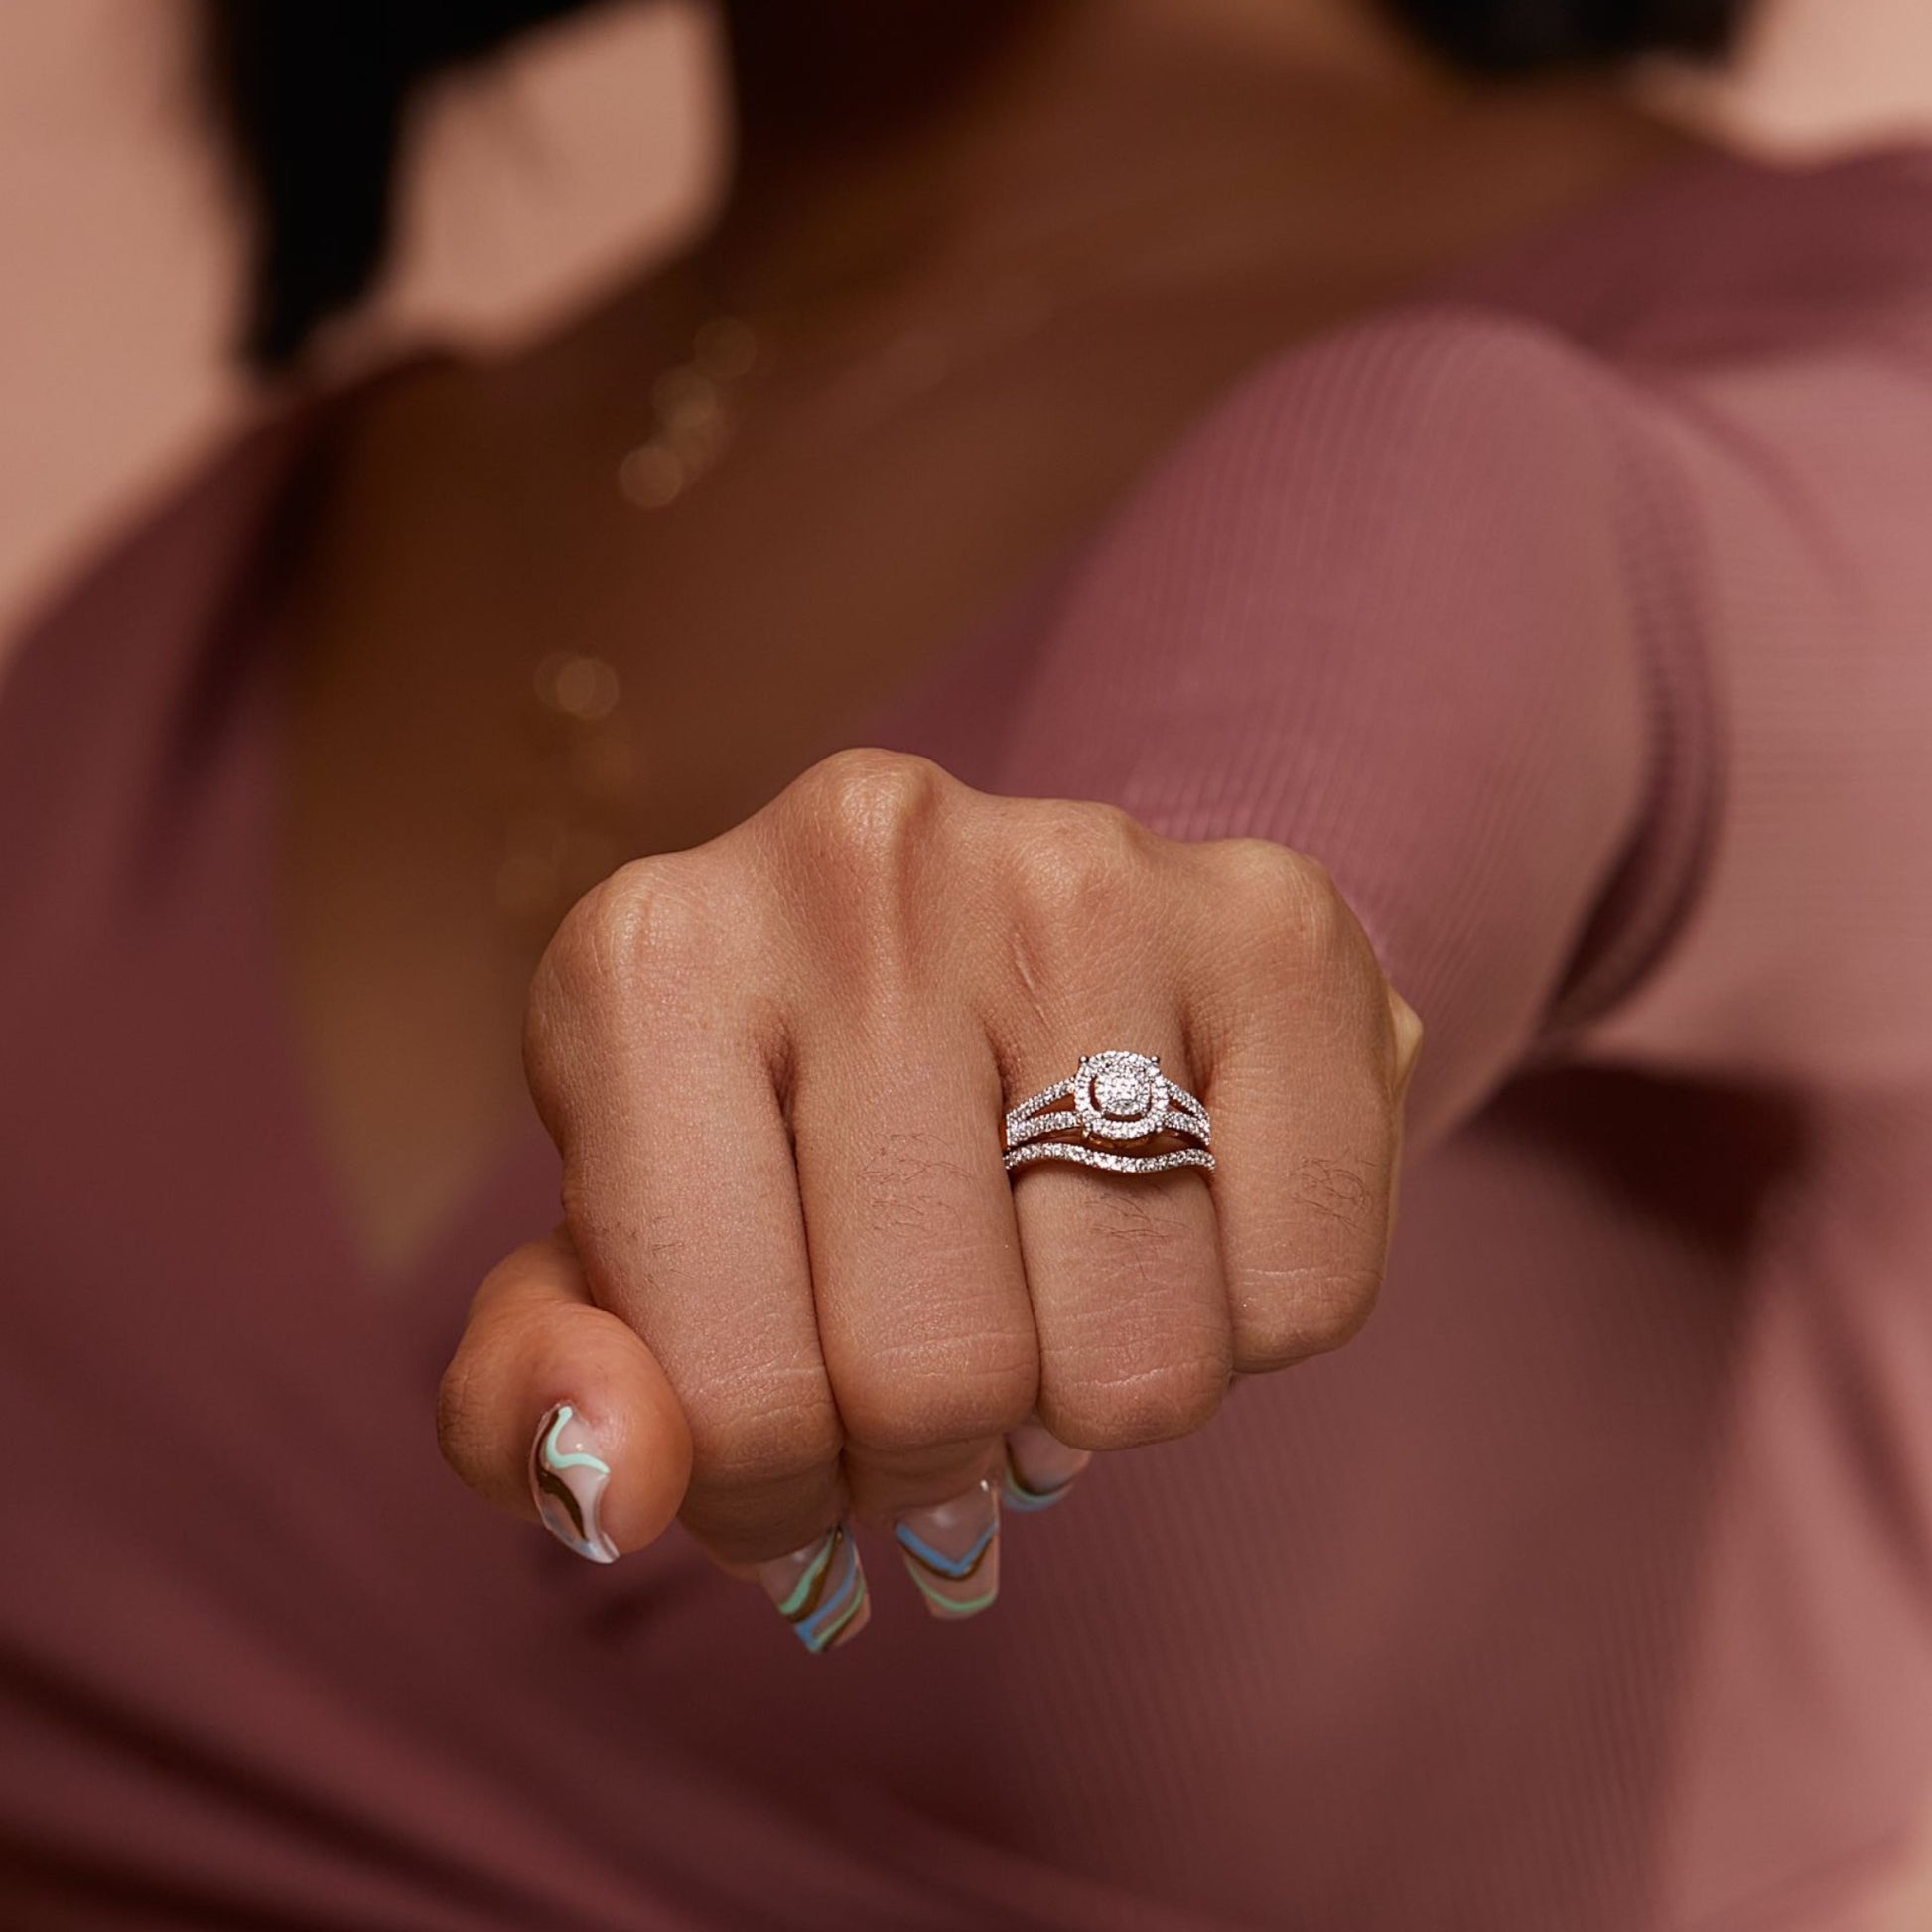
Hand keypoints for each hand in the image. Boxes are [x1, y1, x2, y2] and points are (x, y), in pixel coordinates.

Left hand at [438, 750, 1420, 1648]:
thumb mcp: (617, 1252)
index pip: (726, 1393)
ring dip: (1093, 1397)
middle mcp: (858, 868)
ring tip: (1050, 1276)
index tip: (796, 1440)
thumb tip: (613, 1486)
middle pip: (936, 1379)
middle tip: (937, 1371)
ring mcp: (1082, 875)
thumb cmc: (795, 1135)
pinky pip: (1303, 1298)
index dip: (771, 1491)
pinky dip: (1241, 1325)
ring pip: (1136, 1365)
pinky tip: (1175, 1212)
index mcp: (648, 959)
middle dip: (935, 1451)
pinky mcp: (1276, 926)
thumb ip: (539, 1389)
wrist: (1027, 948)